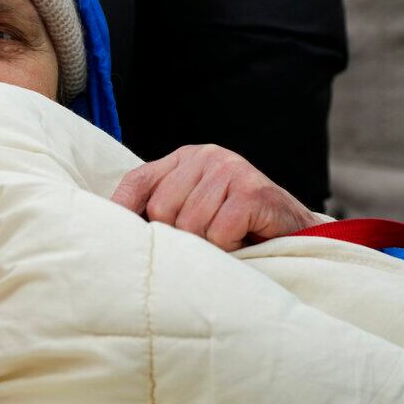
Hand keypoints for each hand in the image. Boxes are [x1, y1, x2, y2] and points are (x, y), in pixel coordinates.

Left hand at [111, 144, 321, 250]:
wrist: (294, 232)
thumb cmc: (236, 226)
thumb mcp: (191, 211)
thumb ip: (158, 210)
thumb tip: (110, 230)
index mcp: (183, 158)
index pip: (136, 182)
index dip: (121, 212)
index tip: (115, 239)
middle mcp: (204, 155)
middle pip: (160, 212)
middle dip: (179, 238)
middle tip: (205, 240)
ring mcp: (229, 169)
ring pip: (189, 226)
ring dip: (208, 245)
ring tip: (227, 239)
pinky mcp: (251, 190)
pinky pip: (218, 233)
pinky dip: (229, 247)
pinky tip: (244, 239)